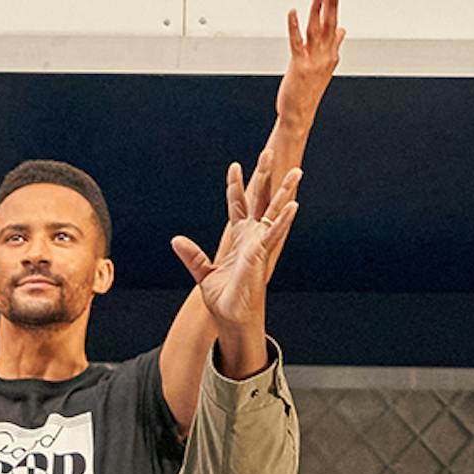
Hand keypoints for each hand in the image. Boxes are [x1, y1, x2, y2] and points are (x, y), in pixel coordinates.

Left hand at [173, 160, 298, 370]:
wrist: (232, 321)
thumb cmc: (224, 301)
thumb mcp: (203, 273)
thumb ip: (192, 255)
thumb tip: (176, 240)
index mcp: (239, 239)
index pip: (238, 205)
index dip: (236, 186)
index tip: (235, 166)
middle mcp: (253, 238)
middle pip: (260, 200)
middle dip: (265, 176)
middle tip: (270, 151)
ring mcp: (259, 246)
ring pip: (274, 212)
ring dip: (285, 191)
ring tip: (297, 171)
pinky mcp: (261, 257)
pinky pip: (274, 235)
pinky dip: (283, 220)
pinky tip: (293, 204)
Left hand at [276, 0, 343, 132]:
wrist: (299, 115)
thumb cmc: (308, 91)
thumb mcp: (324, 65)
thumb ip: (333, 44)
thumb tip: (342, 30)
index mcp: (331, 54)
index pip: (334, 25)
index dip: (334, 8)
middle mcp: (325, 56)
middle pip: (329, 25)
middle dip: (331, 6)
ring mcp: (313, 61)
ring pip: (316, 30)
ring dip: (317, 11)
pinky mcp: (300, 66)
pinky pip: (297, 43)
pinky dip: (294, 26)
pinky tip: (292, 12)